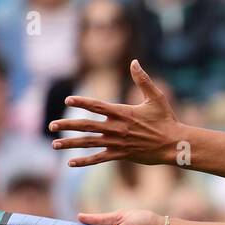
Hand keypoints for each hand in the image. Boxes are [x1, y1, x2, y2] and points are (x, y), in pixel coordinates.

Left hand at [49, 61, 179, 167]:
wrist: (174, 144)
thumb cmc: (166, 120)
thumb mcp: (156, 97)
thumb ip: (143, 80)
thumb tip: (134, 62)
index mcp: (122, 113)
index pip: (97, 106)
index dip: (82, 103)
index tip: (68, 100)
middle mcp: (116, 128)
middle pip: (86, 126)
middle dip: (67, 125)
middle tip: (51, 126)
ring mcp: (117, 143)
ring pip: (89, 143)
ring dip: (70, 143)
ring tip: (54, 144)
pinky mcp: (121, 155)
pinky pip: (99, 158)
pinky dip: (84, 161)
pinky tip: (70, 162)